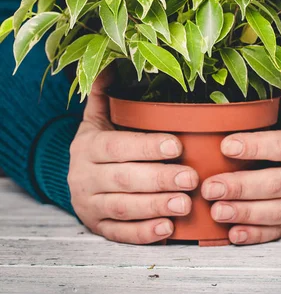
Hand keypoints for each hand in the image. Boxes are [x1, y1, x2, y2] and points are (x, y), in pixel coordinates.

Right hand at [68, 71, 198, 243]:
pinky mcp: (98, 227)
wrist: (76, 179)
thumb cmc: (100, 145)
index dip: (147, 147)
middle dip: (159, 179)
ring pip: (122, 208)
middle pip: (122, 179)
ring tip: (185, 204)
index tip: (177, 146)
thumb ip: (105, 92)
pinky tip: (168, 230)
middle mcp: (83, 176)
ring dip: (155, 207)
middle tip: (192, 179)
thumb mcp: (98, 117)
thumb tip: (114, 59)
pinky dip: (144, 234)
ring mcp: (89, 204)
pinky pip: (120, 233)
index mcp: (88, 146)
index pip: (118, 146)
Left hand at [201, 82, 280, 244]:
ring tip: (216, 211)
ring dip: (245, 213)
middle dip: (242, 187)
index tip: (225, 146)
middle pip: (277, 184)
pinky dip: (254, 235)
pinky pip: (275, 234)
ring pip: (276, 212)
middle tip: (209, 187)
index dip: (255, 147)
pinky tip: (232, 234)